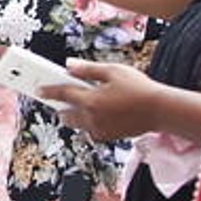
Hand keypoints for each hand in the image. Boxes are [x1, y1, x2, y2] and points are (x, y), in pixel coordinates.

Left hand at [38, 60, 161, 139]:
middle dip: (61, 106)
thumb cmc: (140, 88)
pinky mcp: (108, 136)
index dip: (49, 91)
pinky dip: (90, 122)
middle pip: (65, 114)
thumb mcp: (113, 71)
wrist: (161, 110)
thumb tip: (68, 65)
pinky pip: (90, 130)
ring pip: (77, 124)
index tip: (39, 89)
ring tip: (86, 101)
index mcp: (91, 100)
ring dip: (75, 114)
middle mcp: (92, 118)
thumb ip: (88, 69)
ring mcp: (99, 129)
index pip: (62, 94)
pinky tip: (100, 111)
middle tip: (64, 95)